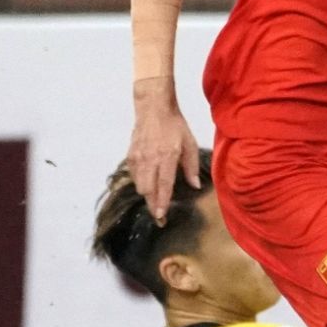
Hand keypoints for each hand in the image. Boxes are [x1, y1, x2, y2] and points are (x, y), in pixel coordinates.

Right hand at [128, 89, 201, 222]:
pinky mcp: (130, 156)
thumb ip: (191, 167)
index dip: (162, 203)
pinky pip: (133, 176)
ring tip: (155, 202)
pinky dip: (140, 183)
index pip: (163, 185)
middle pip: (147, 190)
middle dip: (152, 206)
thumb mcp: (189, 144)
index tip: (161, 216)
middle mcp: (150, 159)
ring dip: (147, 196)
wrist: (153, 109)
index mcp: (167, 157)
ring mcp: (138, 158)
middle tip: (159, 217)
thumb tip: (195, 186)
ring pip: (139, 185)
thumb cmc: (175, 126)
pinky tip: (147, 184)